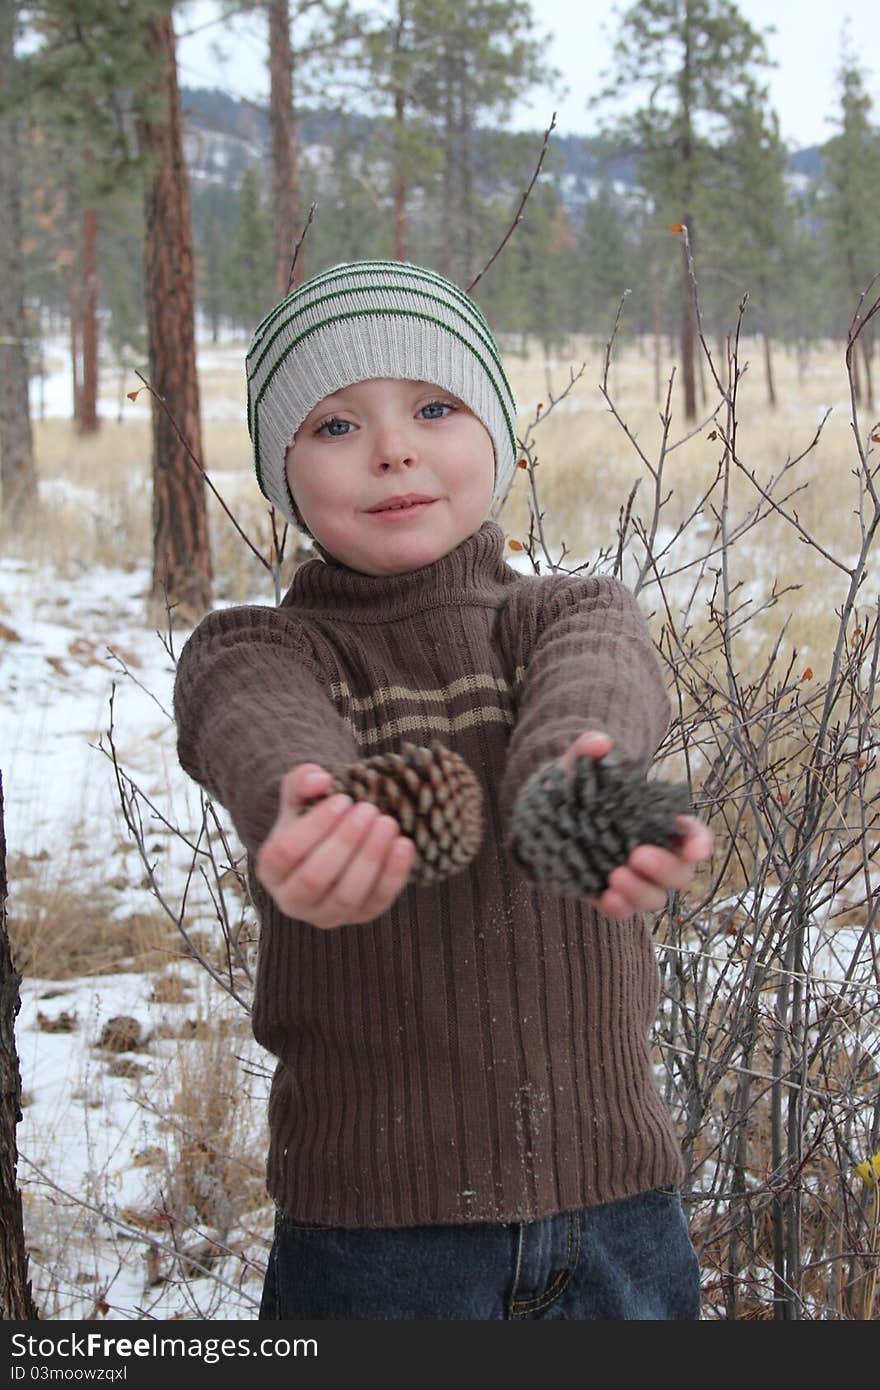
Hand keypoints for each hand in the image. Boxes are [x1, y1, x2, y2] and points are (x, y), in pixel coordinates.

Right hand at [255, 763, 415, 928]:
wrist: (332, 844)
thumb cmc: (310, 818)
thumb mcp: (299, 797)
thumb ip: (302, 781)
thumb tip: (321, 779)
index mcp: (270, 870)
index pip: (285, 853)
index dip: (315, 826)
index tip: (343, 799)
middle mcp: (292, 900)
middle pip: (314, 879)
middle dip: (344, 843)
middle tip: (368, 810)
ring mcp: (326, 915)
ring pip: (346, 897)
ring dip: (370, 859)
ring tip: (387, 823)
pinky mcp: (359, 918)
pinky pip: (376, 902)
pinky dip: (393, 875)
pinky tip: (403, 845)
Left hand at [558, 730, 713, 920]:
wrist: (541, 814)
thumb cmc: (574, 786)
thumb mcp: (577, 765)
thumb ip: (588, 749)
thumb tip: (600, 743)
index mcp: (659, 822)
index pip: (693, 836)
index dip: (700, 843)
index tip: (695, 849)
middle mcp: (654, 854)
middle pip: (680, 874)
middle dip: (666, 868)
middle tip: (638, 854)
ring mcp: (634, 879)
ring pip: (656, 898)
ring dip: (642, 891)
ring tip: (615, 876)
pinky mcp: (609, 896)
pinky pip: (623, 911)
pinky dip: (619, 907)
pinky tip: (605, 896)